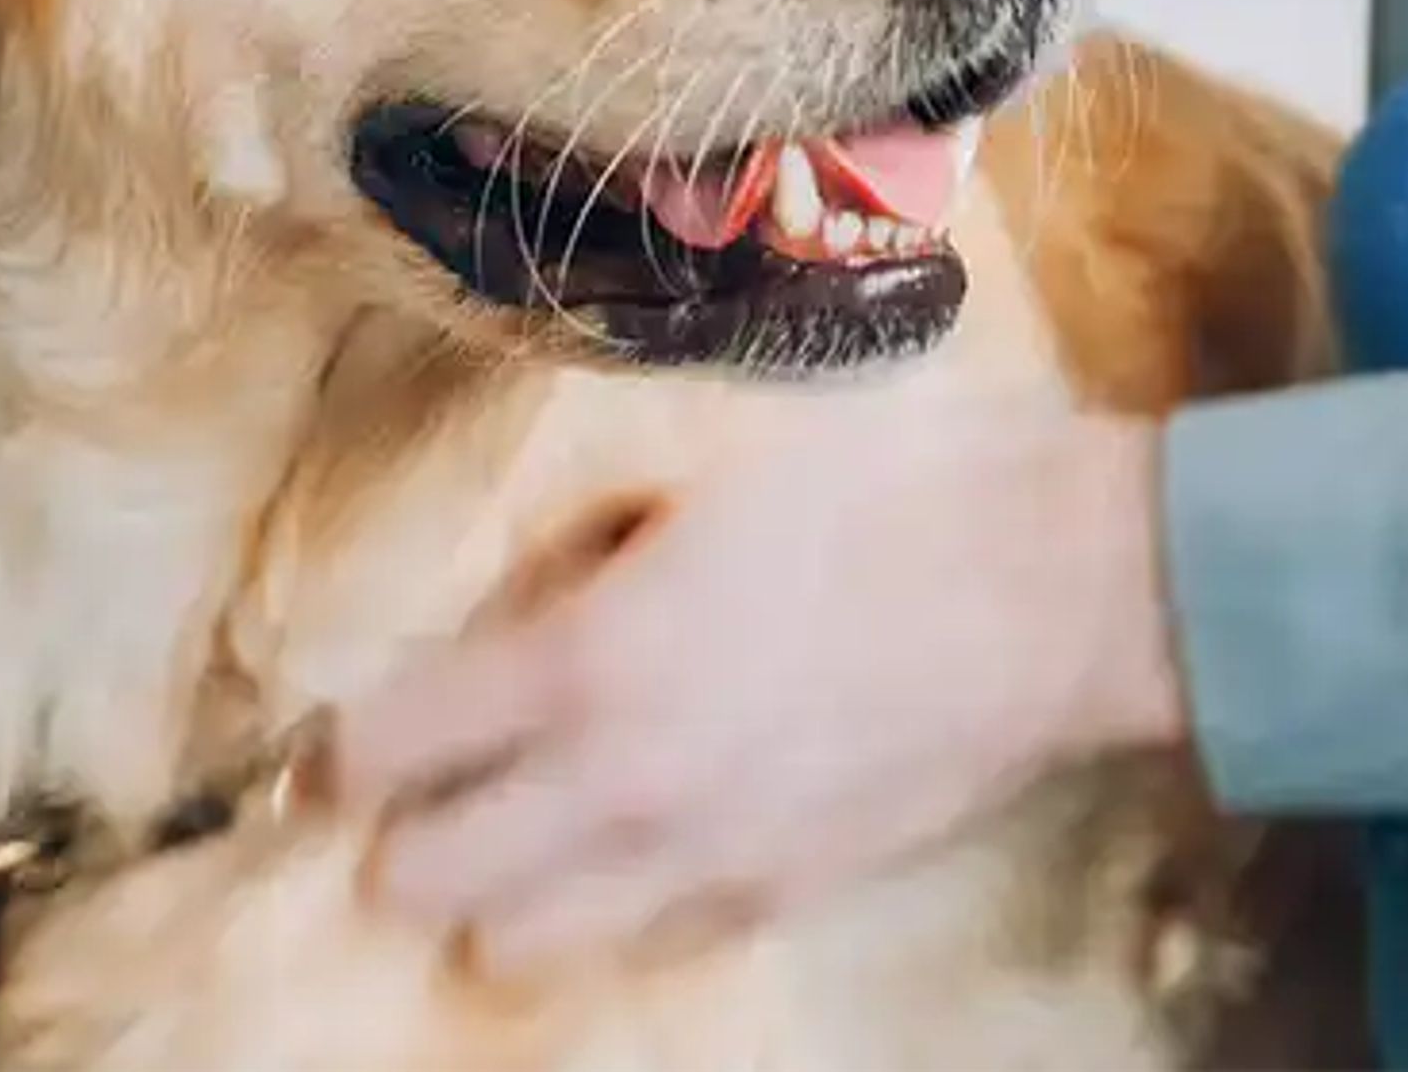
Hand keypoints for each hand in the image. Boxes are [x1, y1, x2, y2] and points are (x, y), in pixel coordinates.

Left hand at [330, 393, 1187, 976]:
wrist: (1057, 583)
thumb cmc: (890, 482)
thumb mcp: (711, 458)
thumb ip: (591, 533)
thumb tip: (520, 580)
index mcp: (588, 658)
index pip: (384, 752)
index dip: (350, 740)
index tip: (360, 723)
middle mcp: (620, 789)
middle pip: (422, 886)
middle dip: (404, 835)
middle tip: (434, 780)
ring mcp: (703, 861)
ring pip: (519, 949)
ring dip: (504, 892)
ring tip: (535, 822)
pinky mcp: (784, 895)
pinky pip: (650, 938)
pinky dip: (625, 904)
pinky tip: (660, 829)